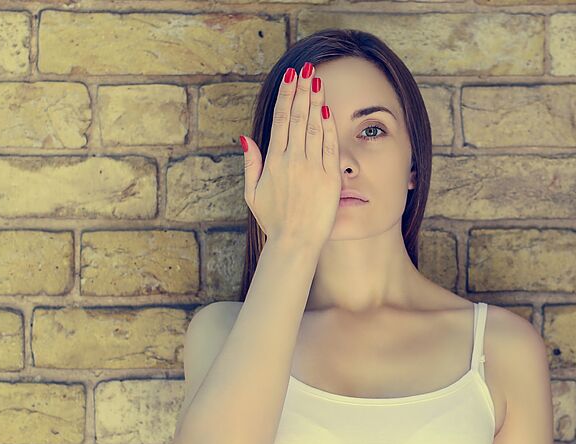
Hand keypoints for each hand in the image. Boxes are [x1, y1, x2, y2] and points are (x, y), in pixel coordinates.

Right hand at [241, 62, 341, 247]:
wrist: (295, 242)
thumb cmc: (273, 221)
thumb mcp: (253, 193)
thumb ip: (251, 163)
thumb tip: (245, 138)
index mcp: (274, 162)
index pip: (281, 119)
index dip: (287, 96)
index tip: (291, 77)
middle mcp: (293, 161)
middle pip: (298, 117)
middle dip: (303, 90)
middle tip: (307, 69)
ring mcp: (313, 168)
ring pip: (315, 127)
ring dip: (316, 102)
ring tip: (318, 81)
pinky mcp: (329, 178)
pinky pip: (330, 146)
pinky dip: (329, 127)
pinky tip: (328, 110)